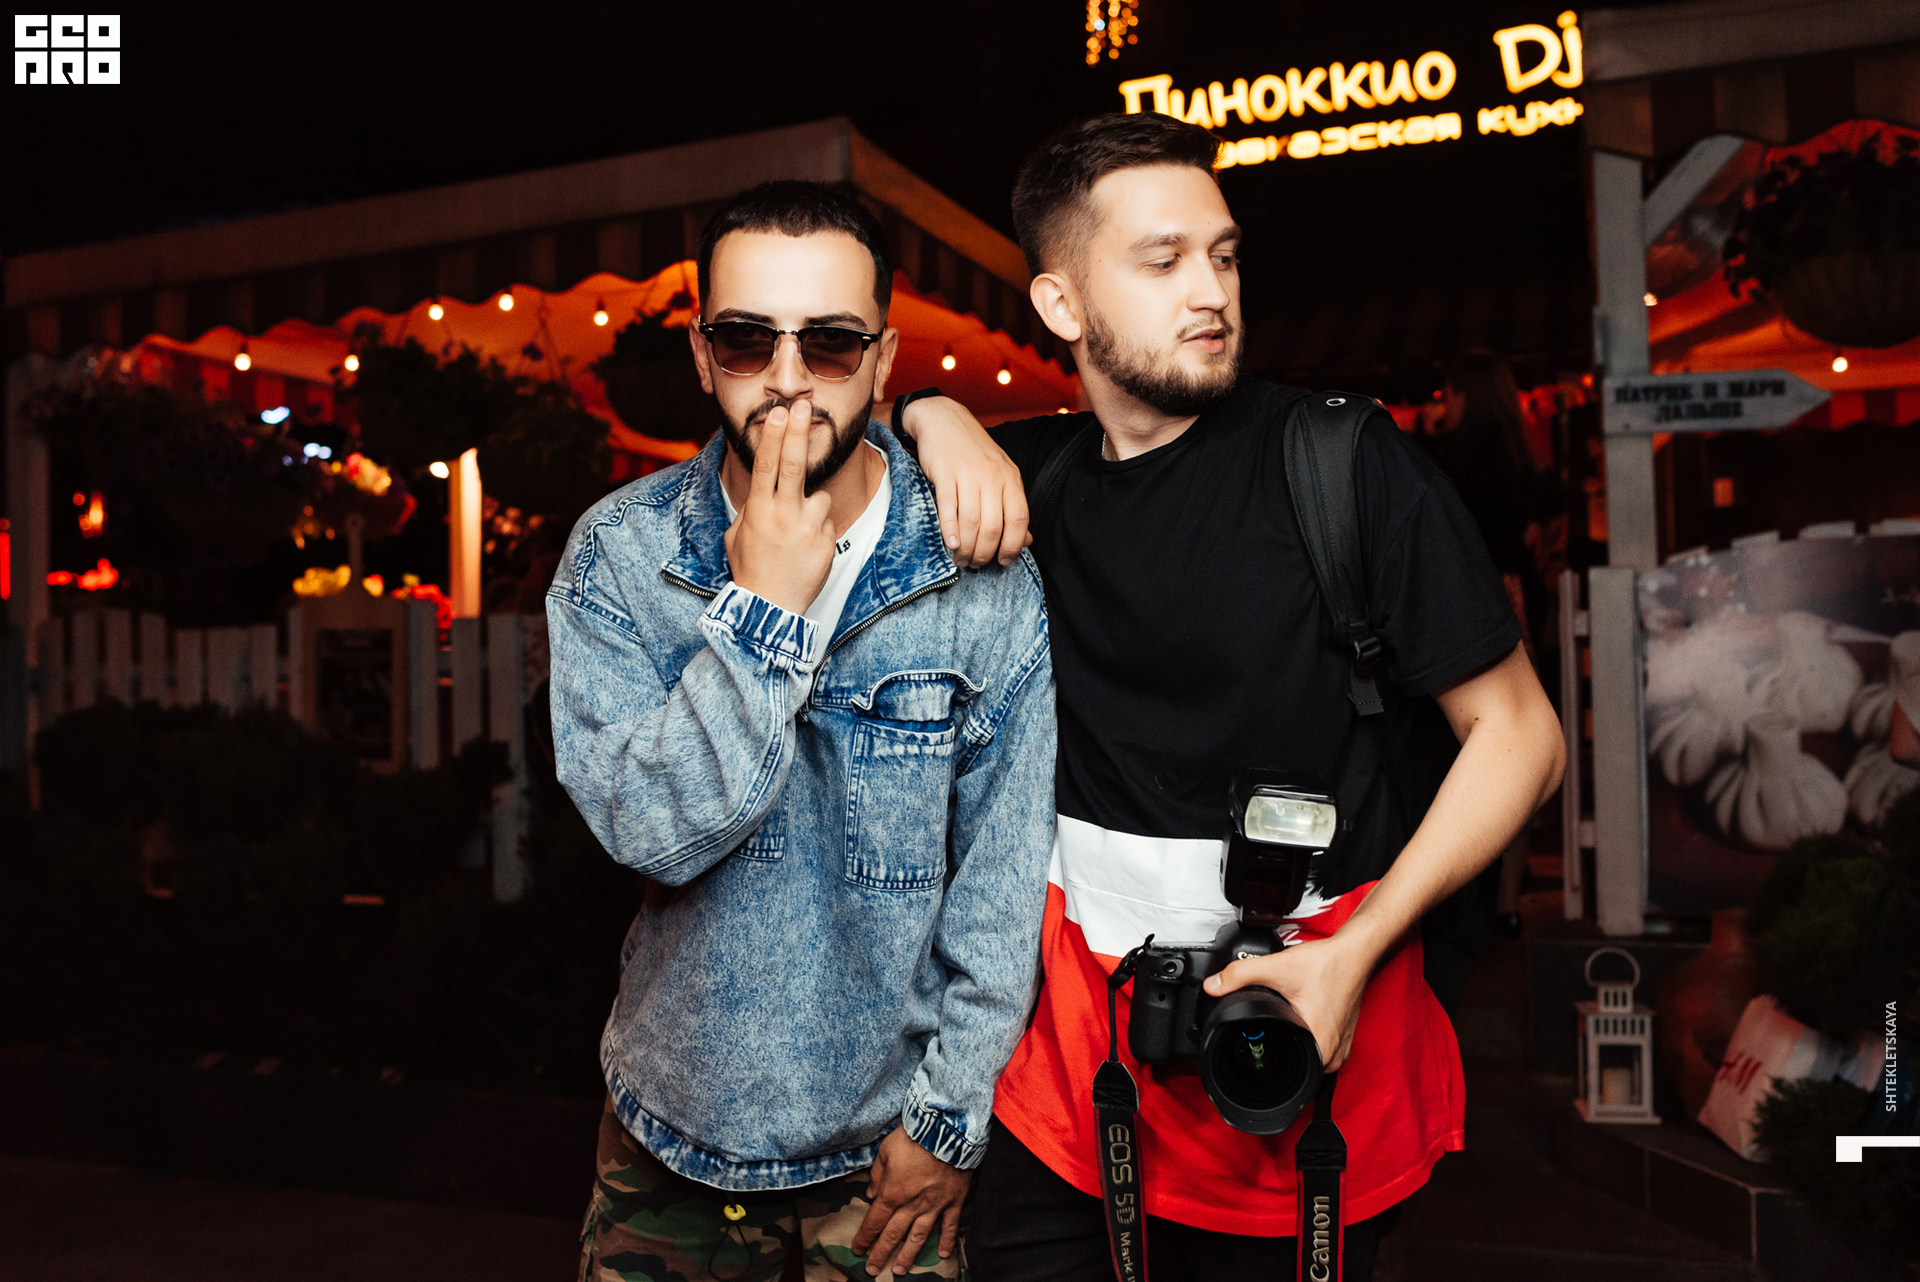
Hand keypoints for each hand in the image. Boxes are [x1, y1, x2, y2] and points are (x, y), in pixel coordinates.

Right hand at [722, 398, 835, 613]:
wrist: (770, 608)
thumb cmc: (750, 569)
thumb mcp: (738, 534)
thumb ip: (753, 507)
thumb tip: (765, 486)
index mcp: (758, 511)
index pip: (767, 465)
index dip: (775, 436)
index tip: (781, 413)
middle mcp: (784, 515)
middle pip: (795, 465)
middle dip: (799, 432)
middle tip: (805, 405)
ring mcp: (808, 529)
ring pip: (820, 497)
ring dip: (812, 507)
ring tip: (797, 535)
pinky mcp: (828, 542)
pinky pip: (827, 522)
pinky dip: (819, 530)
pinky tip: (806, 550)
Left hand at [849, 1126, 970, 1275]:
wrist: (946, 1130)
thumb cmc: (913, 1137)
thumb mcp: (885, 1151)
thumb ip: (877, 1175)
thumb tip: (870, 1194)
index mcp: (893, 1193)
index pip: (875, 1221)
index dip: (865, 1237)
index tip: (858, 1250)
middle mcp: (912, 1204)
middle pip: (893, 1234)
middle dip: (881, 1253)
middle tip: (873, 1271)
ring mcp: (934, 1205)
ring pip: (919, 1235)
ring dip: (908, 1255)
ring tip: (900, 1270)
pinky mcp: (954, 1200)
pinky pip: (949, 1224)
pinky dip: (946, 1240)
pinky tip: (942, 1254)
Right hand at [900, 396, 1030, 567]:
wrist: (944, 420)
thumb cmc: (973, 452)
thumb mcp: (1000, 475)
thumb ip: (1012, 506)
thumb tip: (1026, 540)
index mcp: (1011, 478)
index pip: (1019, 519)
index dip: (1013, 545)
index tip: (1003, 561)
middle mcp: (993, 476)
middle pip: (994, 526)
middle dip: (984, 552)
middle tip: (975, 563)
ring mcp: (969, 474)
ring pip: (971, 521)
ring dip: (965, 547)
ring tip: (960, 558)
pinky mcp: (944, 472)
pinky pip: (949, 507)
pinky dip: (949, 530)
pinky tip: (949, 544)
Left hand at [1203, 934, 1374, 1071]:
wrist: (1355, 953)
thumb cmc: (1329, 964)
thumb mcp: (1277, 967)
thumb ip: (1240, 975)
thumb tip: (1214, 986)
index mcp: (1319, 1045)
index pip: (1285, 1074)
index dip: (1262, 1061)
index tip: (1252, 1048)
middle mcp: (1333, 1054)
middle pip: (1295, 1069)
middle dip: (1277, 1052)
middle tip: (1267, 1032)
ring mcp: (1341, 1048)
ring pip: (1308, 1061)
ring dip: (1292, 1047)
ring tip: (1283, 1027)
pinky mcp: (1343, 1039)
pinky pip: (1319, 1050)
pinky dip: (1306, 1039)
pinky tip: (1298, 1024)